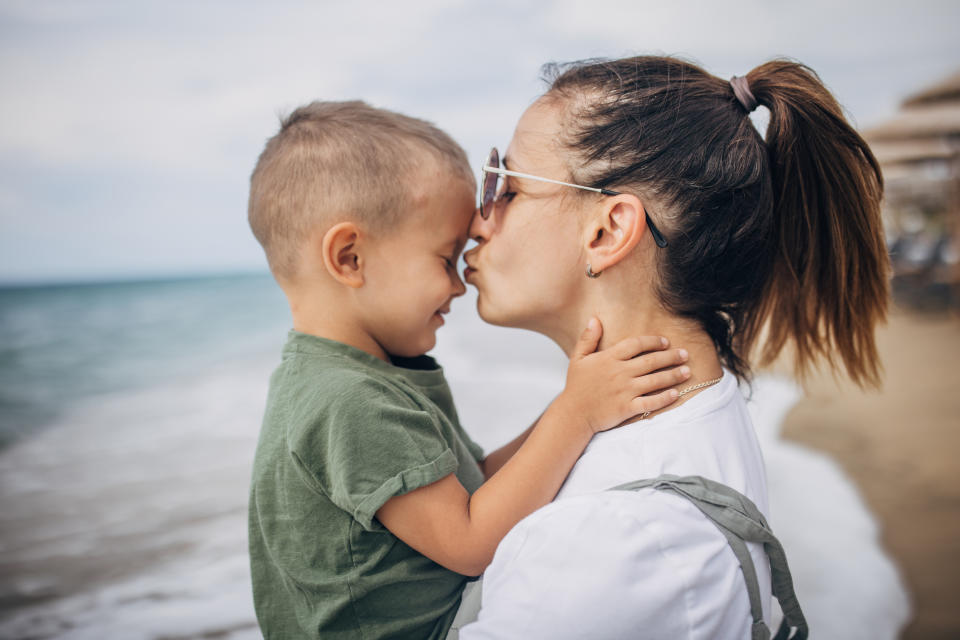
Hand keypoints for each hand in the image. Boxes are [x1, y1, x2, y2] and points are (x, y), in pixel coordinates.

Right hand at [555, 317, 689, 433]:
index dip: (653, 341)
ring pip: (655, 381)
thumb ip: (587, 338)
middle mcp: (619, 373)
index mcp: (609, 358)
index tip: (665, 342)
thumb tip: (595, 319)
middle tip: (685, 354)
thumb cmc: (576, 386)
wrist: (573, 414)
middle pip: (651, 361)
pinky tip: (676, 394)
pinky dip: (664, 398)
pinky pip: (650, 403)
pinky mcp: (627, 408)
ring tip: (687, 371)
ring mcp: (624, 391)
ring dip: (673, 375)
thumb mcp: (578, 358)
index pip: (636, 344)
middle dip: (671, 356)